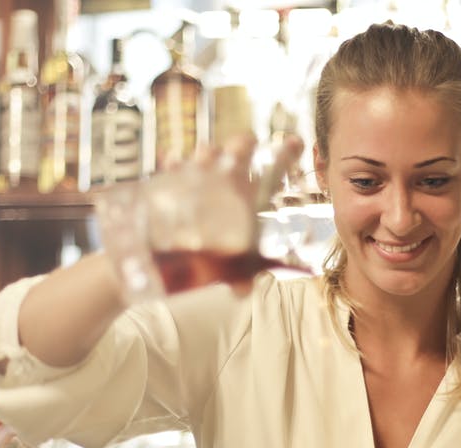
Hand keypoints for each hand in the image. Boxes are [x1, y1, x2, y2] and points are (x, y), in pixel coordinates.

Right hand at [93, 132, 305, 299]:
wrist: (164, 258)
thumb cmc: (206, 255)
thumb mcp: (225, 266)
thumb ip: (237, 275)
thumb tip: (243, 290)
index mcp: (248, 196)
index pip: (273, 170)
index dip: (286, 154)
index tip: (296, 143)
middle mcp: (226, 181)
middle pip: (239, 151)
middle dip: (240, 144)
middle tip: (239, 151)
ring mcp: (199, 176)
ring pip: (207, 153)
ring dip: (207, 153)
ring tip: (203, 159)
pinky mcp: (171, 180)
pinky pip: (173, 165)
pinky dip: (173, 162)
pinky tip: (170, 163)